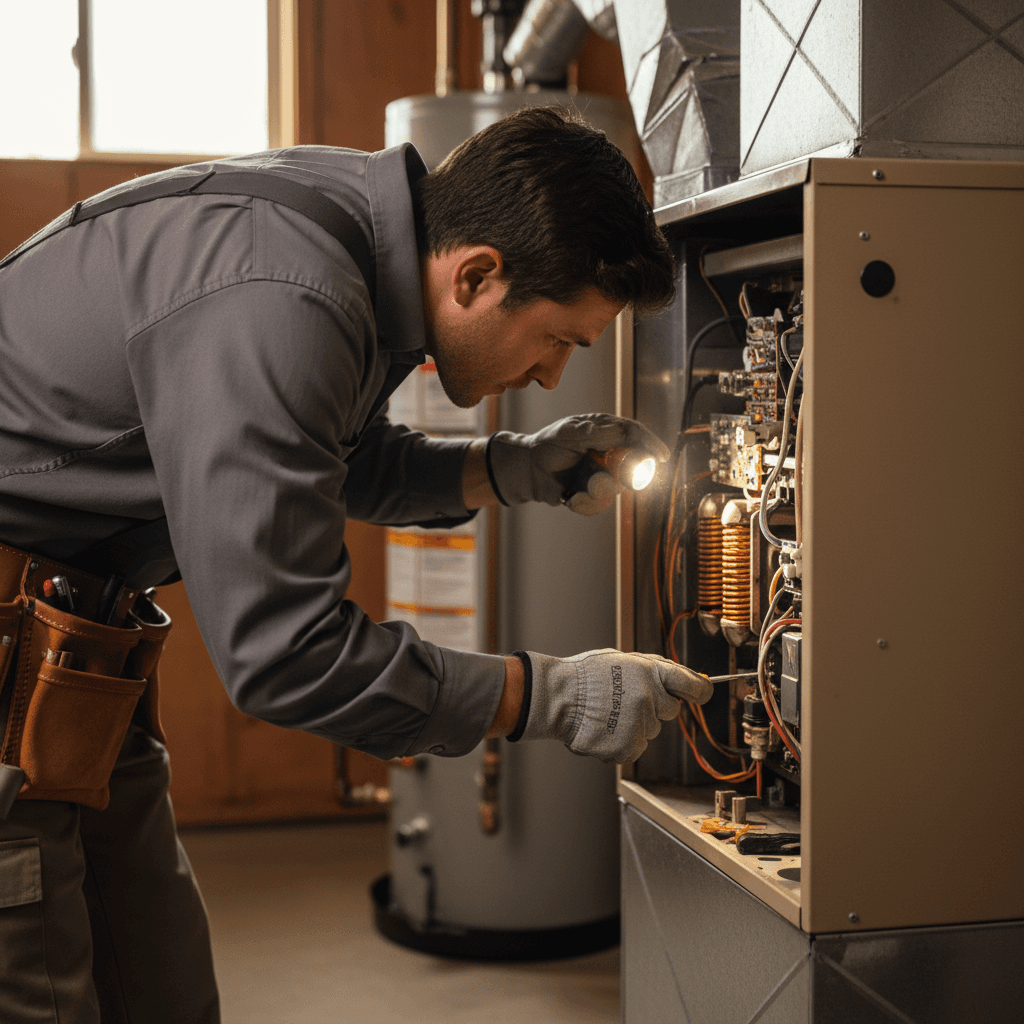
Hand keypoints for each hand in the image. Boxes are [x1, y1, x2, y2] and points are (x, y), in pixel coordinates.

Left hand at [486, 413, 668, 515]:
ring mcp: (602, 474)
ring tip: (579, 489)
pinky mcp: (592, 494)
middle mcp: (609, 454)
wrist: (526, 469)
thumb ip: (598, 431)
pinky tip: (571, 497)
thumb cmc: (548, 444)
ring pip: (615, 488)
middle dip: (622, 477)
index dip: (651, 445)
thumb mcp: (571, 432)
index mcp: (607, 432)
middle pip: (633, 467)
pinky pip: (598, 503)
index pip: (636, 436)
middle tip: (604, 479)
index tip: (661, 456)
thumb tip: (625, 430)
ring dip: (598, 491)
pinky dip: (585, 503)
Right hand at [520, 649, 712, 763]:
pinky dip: (621, 742)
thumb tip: (684, 680)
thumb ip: (653, 670)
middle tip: (626, 701)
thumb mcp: (622, 660)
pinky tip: (604, 728)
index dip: (700, 690)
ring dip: (635, 725)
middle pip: (670, 710)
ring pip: (650, 730)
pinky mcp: (629, 747)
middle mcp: (651, 698)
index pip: (693, 684)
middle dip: (654, 707)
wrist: (557, 698)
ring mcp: (641, 724)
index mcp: (652, 671)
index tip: (702, 693)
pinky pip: (634, 748)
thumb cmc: (586, 676)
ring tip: (607, 713)